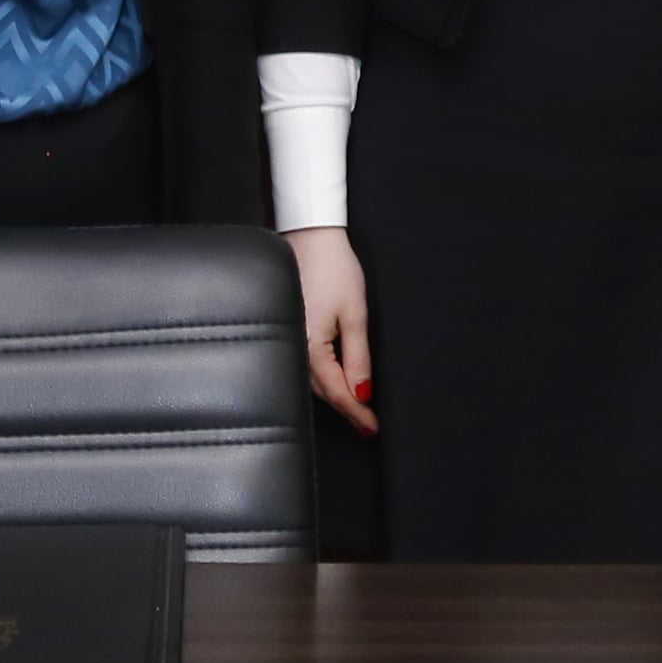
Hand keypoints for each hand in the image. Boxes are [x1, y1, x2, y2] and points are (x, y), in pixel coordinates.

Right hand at [287, 225, 374, 433]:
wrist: (308, 234)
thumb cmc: (333, 267)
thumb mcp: (354, 313)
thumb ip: (358, 356)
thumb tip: (362, 392)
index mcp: (311, 346)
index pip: (337, 392)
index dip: (357, 413)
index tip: (372, 428)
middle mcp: (294, 346)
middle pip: (323, 391)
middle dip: (347, 409)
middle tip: (367, 426)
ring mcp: (289, 336)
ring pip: (312, 381)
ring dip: (334, 396)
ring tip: (355, 410)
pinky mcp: (289, 327)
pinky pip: (305, 365)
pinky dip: (322, 379)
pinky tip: (333, 382)